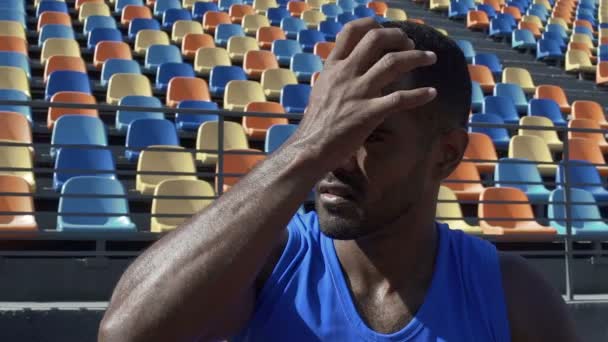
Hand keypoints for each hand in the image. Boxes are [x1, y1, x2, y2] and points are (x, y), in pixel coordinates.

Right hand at [291, 18, 437, 171]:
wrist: (310, 149)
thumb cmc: (316, 124)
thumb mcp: (321, 91)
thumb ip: (337, 76)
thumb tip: (351, 67)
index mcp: (333, 68)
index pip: (351, 32)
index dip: (373, 25)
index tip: (388, 33)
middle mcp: (346, 74)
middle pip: (376, 39)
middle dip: (398, 36)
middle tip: (411, 44)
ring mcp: (358, 92)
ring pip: (392, 63)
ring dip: (417, 57)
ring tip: (431, 57)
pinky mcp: (369, 113)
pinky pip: (399, 99)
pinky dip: (419, 95)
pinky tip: (431, 93)